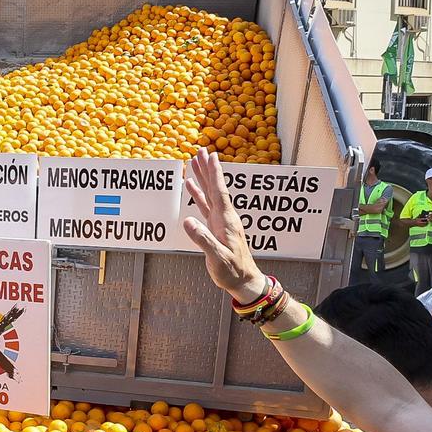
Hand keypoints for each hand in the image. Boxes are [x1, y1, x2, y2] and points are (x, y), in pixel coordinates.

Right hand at [180, 151, 264, 300]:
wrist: (242, 280)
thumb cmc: (232, 271)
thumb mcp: (217, 257)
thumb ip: (203, 239)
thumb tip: (188, 221)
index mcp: (226, 221)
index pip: (219, 192)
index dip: (215, 174)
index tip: (211, 156)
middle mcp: (224, 217)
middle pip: (214, 187)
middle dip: (208, 169)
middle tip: (201, 151)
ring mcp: (220, 221)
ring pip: (209, 194)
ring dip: (202, 177)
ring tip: (195, 162)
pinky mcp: (215, 227)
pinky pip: (205, 205)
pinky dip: (198, 194)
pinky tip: (191, 186)